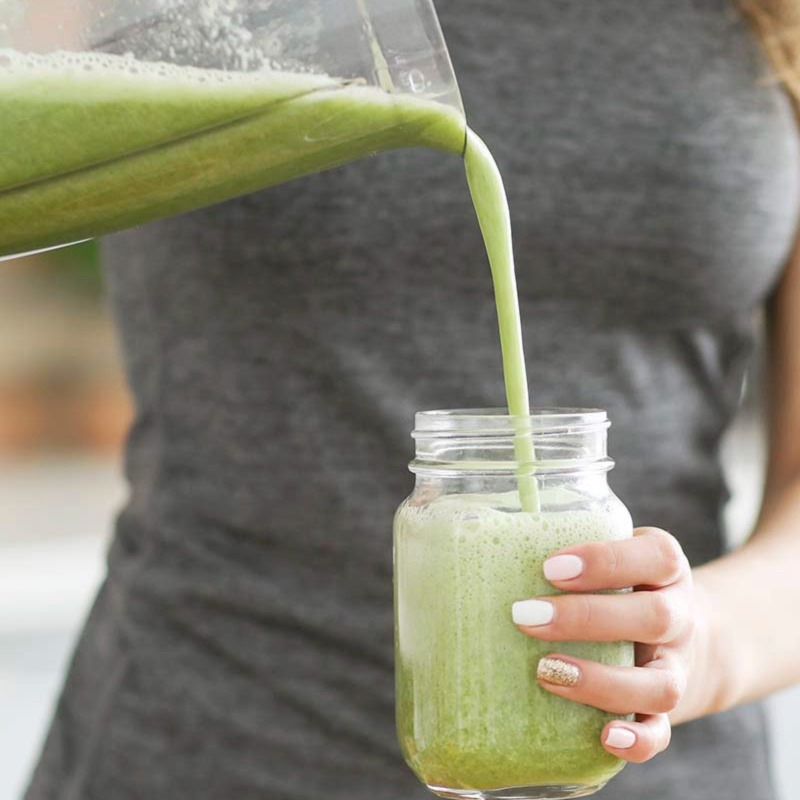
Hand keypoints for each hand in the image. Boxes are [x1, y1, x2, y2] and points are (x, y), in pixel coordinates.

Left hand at [512, 527, 719, 763]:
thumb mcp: (605, 550)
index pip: (655, 556)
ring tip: (545, 673)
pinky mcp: (667, 710)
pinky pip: (662, 731)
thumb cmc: (617, 582)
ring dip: (602, 682)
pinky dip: (638, 740)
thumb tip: (477, 541)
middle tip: (524, 616)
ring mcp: (676, 666)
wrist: (676, 632)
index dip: (605, 561)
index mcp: (666, 567)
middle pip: (655, 618)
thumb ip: (564, 546)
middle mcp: (680, 616)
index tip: (550, 567)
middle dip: (586, 619)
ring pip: (661, 684)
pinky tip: (604, 736)